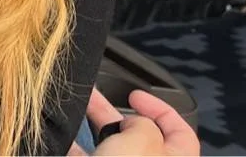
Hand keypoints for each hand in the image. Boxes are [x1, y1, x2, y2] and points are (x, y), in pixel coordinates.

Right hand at [68, 87, 198, 155]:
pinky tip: (64, 138)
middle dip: (116, 114)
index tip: (134, 95)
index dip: (160, 108)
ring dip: (94, 130)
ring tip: (74, 111)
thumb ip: (143, 123)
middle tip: (97, 97)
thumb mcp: (143, 138)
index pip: (181, 132)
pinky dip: (78, 148)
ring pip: (112, 150)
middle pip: (140, 138)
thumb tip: (133, 124)